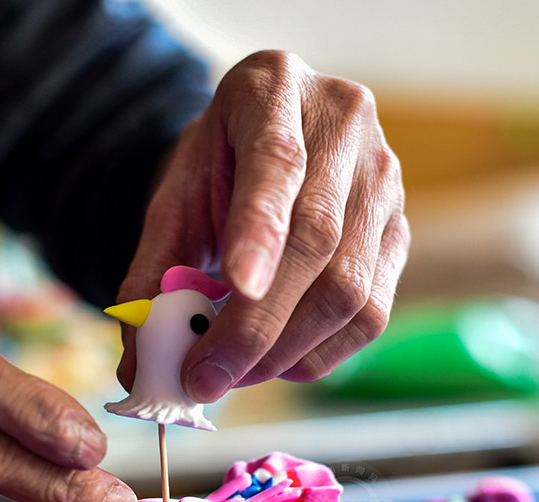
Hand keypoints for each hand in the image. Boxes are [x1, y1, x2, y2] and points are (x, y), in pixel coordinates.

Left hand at [117, 51, 408, 400]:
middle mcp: (343, 124)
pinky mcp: (399, 232)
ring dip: (285, 349)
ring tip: (232, 374)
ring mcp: (383, 180)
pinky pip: (371, 313)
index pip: (275, 161)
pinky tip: (276, 363)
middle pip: (316, 238)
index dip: (259, 229)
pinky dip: (318, 354)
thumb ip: (153, 272)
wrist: (270, 138)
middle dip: (257, 324)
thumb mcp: (174, 197)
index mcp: (272, 90)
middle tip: (206, 375)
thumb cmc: (217, 166)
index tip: (237, 288)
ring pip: (350, 286)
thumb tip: (139, 364)